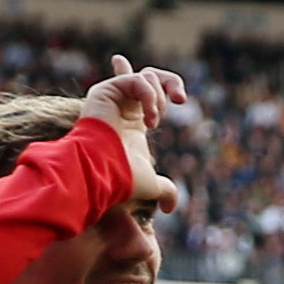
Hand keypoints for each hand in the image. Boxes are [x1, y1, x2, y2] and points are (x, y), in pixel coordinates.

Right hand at [82, 55, 187, 212]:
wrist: (103, 173)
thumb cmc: (122, 179)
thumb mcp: (151, 184)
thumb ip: (165, 190)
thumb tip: (169, 207)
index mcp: (132, 122)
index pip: (143, 92)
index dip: (155, 83)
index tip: (179, 97)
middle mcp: (122, 106)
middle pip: (150, 75)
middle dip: (170, 82)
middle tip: (180, 99)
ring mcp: (112, 97)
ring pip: (147, 77)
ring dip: (158, 100)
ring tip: (153, 122)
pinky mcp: (105, 90)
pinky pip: (137, 80)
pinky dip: (149, 97)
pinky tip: (149, 120)